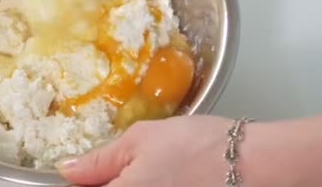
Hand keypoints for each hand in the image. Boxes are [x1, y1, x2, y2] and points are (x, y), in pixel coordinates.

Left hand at [56, 116, 232, 186]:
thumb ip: (100, 160)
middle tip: (121, 169)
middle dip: (107, 183)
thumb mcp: (141, 139)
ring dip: (132, 184)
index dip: (83, 182)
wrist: (254, 163)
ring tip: (152, 171)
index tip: (90, 173)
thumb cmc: (198, 146)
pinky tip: (162, 179)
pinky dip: (150, 186)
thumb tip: (67, 169)